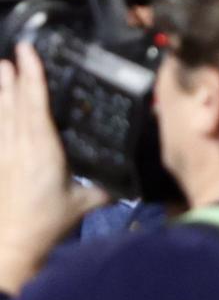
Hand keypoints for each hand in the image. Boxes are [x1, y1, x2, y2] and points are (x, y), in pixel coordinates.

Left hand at [0, 43, 105, 293]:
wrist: (12, 246)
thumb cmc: (47, 223)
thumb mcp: (81, 204)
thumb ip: (103, 188)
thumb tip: (126, 180)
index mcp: (41, 151)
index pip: (36, 106)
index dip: (32, 77)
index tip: (27, 53)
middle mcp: (18, 148)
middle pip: (14, 106)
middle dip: (13, 79)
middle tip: (11, 55)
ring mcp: (3, 155)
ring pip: (1, 117)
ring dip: (1, 93)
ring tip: (0, 70)